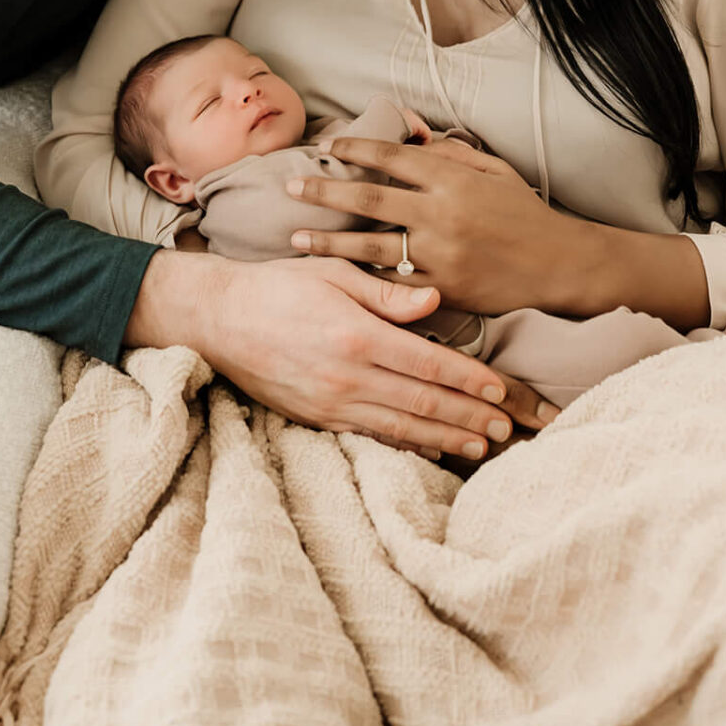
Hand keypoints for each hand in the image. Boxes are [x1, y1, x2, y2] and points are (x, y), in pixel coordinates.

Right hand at [126, 248, 555, 456]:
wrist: (219, 320)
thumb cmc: (279, 287)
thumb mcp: (333, 274)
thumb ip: (386, 293)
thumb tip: (435, 301)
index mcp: (357, 335)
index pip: (429, 363)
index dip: (469, 379)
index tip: (501, 390)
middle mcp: (348, 376)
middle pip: (423, 403)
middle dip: (469, 417)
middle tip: (506, 428)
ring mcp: (332, 404)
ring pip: (403, 428)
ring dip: (446, 439)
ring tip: (480, 446)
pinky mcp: (317, 419)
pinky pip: (372, 437)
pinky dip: (406, 447)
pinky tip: (431, 451)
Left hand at [287, 132, 585, 315]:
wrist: (559, 265)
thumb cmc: (525, 213)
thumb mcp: (494, 170)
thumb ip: (452, 154)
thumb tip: (413, 140)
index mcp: (452, 178)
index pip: (391, 156)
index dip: (356, 148)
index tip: (328, 146)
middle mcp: (441, 213)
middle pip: (368, 198)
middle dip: (324, 191)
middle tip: (291, 187)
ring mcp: (440, 255)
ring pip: (370, 246)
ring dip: (328, 242)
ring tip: (296, 239)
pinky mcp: (443, 291)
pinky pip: (393, 283)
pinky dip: (363, 278)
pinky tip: (335, 277)